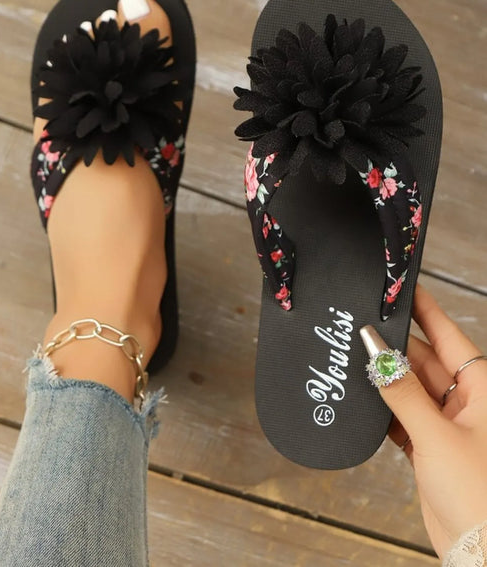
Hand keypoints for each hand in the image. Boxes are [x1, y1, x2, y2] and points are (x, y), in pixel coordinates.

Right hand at [365, 284, 486, 557]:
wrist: (479, 550)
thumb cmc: (478, 492)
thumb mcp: (437, 434)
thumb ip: (402, 391)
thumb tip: (375, 349)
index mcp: (480, 389)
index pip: (448, 335)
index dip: (425, 309)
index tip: (402, 287)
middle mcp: (465, 402)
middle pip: (424, 361)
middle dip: (393, 346)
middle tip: (360, 327)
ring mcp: (447, 426)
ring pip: (411, 389)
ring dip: (386, 379)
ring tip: (354, 359)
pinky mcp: (431, 449)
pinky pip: (403, 417)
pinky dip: (384, 410)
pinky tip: (364, 401)